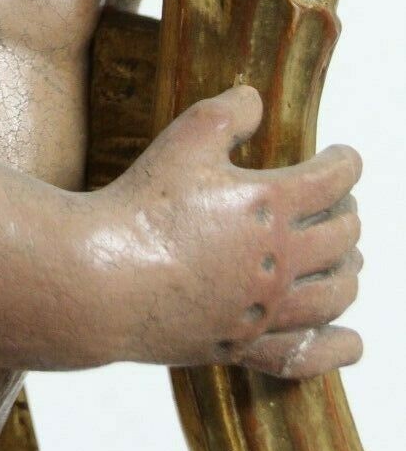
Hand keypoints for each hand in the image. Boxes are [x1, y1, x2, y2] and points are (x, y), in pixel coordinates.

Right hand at [109, 85, 361, 376]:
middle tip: (335, 204)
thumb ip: (228, 114)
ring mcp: (264, 306)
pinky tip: (350, 342)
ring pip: (337, 292)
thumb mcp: (184, 139)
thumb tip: (256, 98)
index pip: (335, 178)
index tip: (342, 156)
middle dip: (346, 214)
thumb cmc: (140, 204)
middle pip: (343, 236)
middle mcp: (280, 259)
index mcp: (271, 204)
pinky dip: (336, 347)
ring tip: (341, 260)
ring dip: (348, 271)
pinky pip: (305, 352)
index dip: (346, 162)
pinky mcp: (242, 342)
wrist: (100, 277)